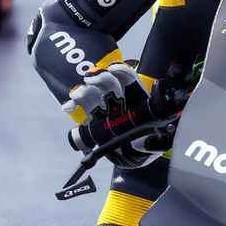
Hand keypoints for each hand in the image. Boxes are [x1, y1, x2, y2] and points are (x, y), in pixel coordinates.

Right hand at [66, 62, 186, 168]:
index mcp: (137, 100)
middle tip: (90, 79)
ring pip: (93, 94)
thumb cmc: (147, 143)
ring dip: (83, 91)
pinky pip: (81, 111)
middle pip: (108, 83)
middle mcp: (119, 101)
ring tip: (76, 94)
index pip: (129, 81)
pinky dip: (72, 106)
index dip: (122, 72)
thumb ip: (155, 136)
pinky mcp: (92, 122)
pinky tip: (68, 106)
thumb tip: (155, 134)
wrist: (135, 157)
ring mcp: (104, 110)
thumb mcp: (156, 140)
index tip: (113, 69)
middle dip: (99, 78)